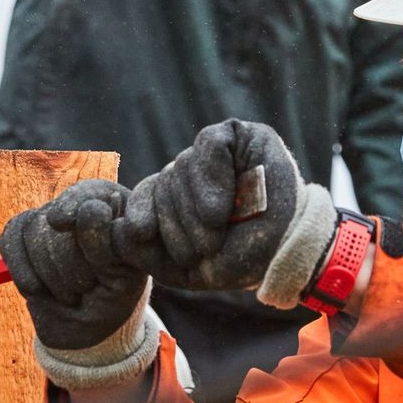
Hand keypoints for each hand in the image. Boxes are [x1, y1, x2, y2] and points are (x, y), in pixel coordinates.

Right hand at [0, 180, 158, 389]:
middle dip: (68, 262)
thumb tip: (91, 209)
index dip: (74, 208)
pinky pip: (10, 239)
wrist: (88, 324)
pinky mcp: (22, 233)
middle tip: (86, 287)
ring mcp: (49, 217)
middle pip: (56, 215)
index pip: (85, 195)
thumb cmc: (114, 296)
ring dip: (48, 272)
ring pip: (32, 228)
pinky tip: (38, 289)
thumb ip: (108, 243)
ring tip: (70, 293)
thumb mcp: (123, 275)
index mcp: (113, 204)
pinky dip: (21, 269)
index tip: (64, 224)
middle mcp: (80, 203)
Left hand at [113, 119, 337, 307]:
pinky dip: (212, 175)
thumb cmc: (237, 259)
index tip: (140, 231)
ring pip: (181, 166)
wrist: (285, 253)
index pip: (142, 196)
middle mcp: (189, 172)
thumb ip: (145, 251)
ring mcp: (212, 153)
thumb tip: (117, 228)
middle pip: (160, 184)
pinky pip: (208, 145)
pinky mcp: (239, 135)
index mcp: (173, 198)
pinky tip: (220, 205)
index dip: (138, 212)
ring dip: (196, 206)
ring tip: (217, 226)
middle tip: (204, 245)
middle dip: (177, 221)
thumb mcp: (182, 267)